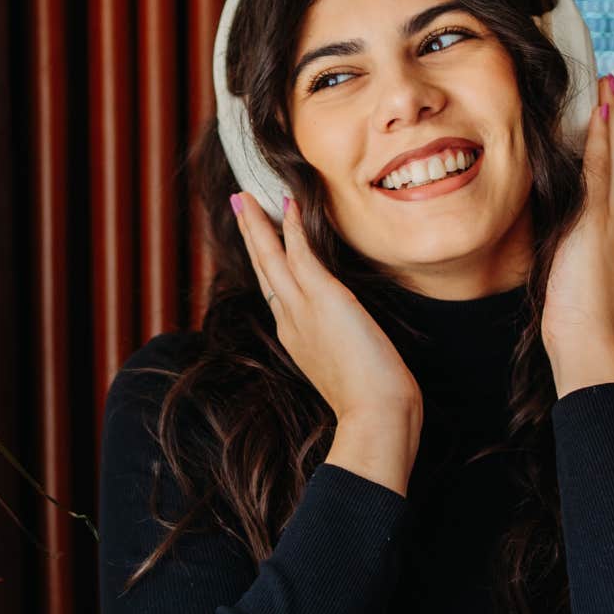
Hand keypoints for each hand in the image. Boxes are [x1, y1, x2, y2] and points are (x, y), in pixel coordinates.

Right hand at [232, 192, 421, 425]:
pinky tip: (287, 205)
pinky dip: (292, 228)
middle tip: (239, 205)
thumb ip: (344, 349)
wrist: (375, 415)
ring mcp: (302, 310)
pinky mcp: (323, 298)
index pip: (277, 291)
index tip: (262, 244)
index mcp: (296, 338)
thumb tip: (353, 339)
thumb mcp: (351, 369)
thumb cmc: (373, 401)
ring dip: (258, 224)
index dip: (267, 263)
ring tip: (246, 197)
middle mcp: (291, 321)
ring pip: (272, 257)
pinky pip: (300, 254)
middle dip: (250, 236)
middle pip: (264, 270)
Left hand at [542, 75, 613, 393]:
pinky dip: (602, 136)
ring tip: (607, 86)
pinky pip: (602, 167)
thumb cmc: (577, 324)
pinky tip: (599, 109)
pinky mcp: (600, 220)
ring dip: (610, 119)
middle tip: (611, 88)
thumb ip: (567, 253)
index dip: (611, 153)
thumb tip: (552, 242)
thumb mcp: (572, 279)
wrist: (591, 341)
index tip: (605, 126)